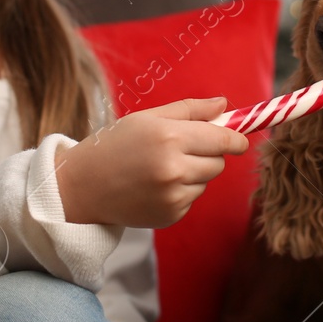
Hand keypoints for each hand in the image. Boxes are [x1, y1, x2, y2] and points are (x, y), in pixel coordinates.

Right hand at [54, 97, 250, 226]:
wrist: (82, 187)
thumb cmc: (114, 145)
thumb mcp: (147, 118)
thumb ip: (190, 110)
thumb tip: (225, 105)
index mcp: (168, 137)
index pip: (221, 139)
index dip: (235, 138)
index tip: (240, 140)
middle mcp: (173, 169)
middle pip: (219, 163)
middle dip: (209, 154)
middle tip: (182, 149)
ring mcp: (173, 196)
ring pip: (205, 181)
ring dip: (193, 174)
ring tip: (160, 168)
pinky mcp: (170, 216)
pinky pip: (191, 199)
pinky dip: (180, 192)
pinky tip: (154, 186)